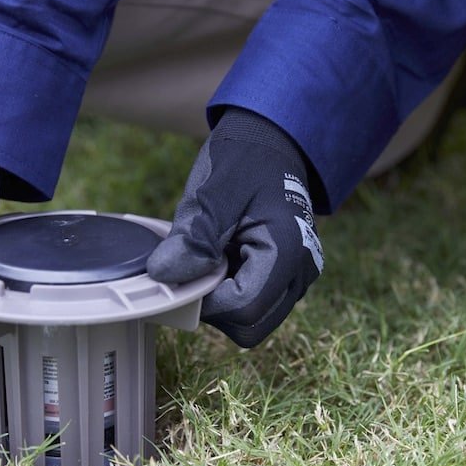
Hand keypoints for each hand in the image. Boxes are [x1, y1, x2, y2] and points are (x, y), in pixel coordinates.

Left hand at [146, 108, 323, 347]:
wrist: (272, 140)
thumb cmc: (245, 158)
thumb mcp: (212, 191)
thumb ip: (192, 237)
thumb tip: (164, 277)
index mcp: (289, 252)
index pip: (241, 309)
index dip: (204, 299)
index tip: (185, 268)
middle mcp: (301, 272)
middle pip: (249, 325)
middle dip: (214, 304)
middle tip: (198, 262)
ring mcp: (297, 277)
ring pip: (251, 320)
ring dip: (222, 297)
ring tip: (213, 254)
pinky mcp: (286, 277)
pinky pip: (255, 302)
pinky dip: (231, 288)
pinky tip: (223, 255)